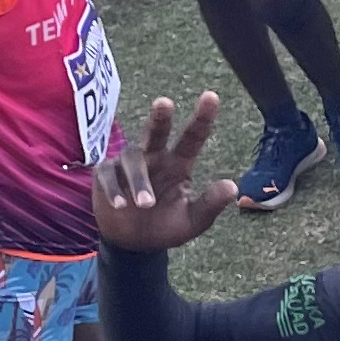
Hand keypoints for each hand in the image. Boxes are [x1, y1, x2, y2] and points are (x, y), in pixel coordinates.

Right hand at [91, 91, 239, 250]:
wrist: (136, 244)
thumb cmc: (167, 227)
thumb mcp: (194, 220)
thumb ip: (210, 204)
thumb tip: (232, 186)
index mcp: (179, 163)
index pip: (193, 137)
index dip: (202, 117)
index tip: (211, 96)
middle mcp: (154, 157)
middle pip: (156, 131)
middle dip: (160, 116)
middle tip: (165, 102)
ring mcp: (128, 164)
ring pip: (132, 158)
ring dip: (139, 180)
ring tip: (145, 204)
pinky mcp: (106, 174)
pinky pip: (108, 174)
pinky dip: (114, 188)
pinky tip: (120, 205)